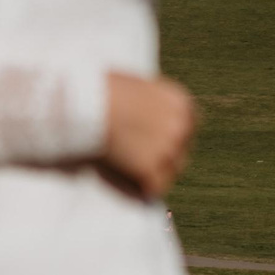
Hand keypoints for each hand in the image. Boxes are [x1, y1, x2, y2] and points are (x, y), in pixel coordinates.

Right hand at [99, 72, 196, 199]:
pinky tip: (131, 185)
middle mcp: (180, 126)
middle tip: (144, 161)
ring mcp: (167, 150)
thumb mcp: (138, 86)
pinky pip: (153, 188)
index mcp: (180, 102)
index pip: (188, 125)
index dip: (171, 135)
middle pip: (181, 151)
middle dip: (165, 157)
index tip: (158, 142)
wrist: (86, 104)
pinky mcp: (149, 170)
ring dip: (155, 175)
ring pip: (170, 173)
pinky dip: (142, 189)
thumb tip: (149, 115)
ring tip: (136, 175)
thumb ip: (152, 102)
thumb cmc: (103, 90)